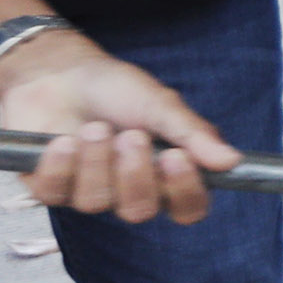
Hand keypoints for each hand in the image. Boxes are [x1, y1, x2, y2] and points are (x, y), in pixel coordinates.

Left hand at [0, 34, 237, 223]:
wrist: (58, 72)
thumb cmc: (114, 89)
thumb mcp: (159, 103)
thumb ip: (193, 133)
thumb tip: (231, 160)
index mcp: (165, 175)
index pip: (187, 208)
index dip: (185, 193)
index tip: (178, 158)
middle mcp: (128, 191)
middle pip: (140, 211)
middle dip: (134, 174)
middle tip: (131, 136)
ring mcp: (88, 192)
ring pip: (96, 202)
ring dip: (96, 161)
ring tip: (94, 127)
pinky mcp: (50, 188)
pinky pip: (56, 193)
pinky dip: (61, 164)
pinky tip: (62, 140)